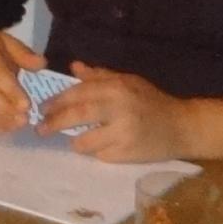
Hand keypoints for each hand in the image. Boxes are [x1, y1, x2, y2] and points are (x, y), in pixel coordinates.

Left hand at [39, 66, 195, 163]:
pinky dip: (96, 152)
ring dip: (76, 142)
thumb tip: (74, 67)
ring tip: (76, 140)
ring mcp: (123, 133)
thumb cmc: (152, 102)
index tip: (43, 108)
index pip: (78, 93)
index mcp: (118, 87)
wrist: (182, 126)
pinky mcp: (127, 154)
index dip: (57, 101)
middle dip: (54, 122)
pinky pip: (100, 156)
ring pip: (85, 142)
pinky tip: (102, 148)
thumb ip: (100, 76)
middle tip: (41, 128)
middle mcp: (119, 108)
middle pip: (77, 115)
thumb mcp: (128, 82)